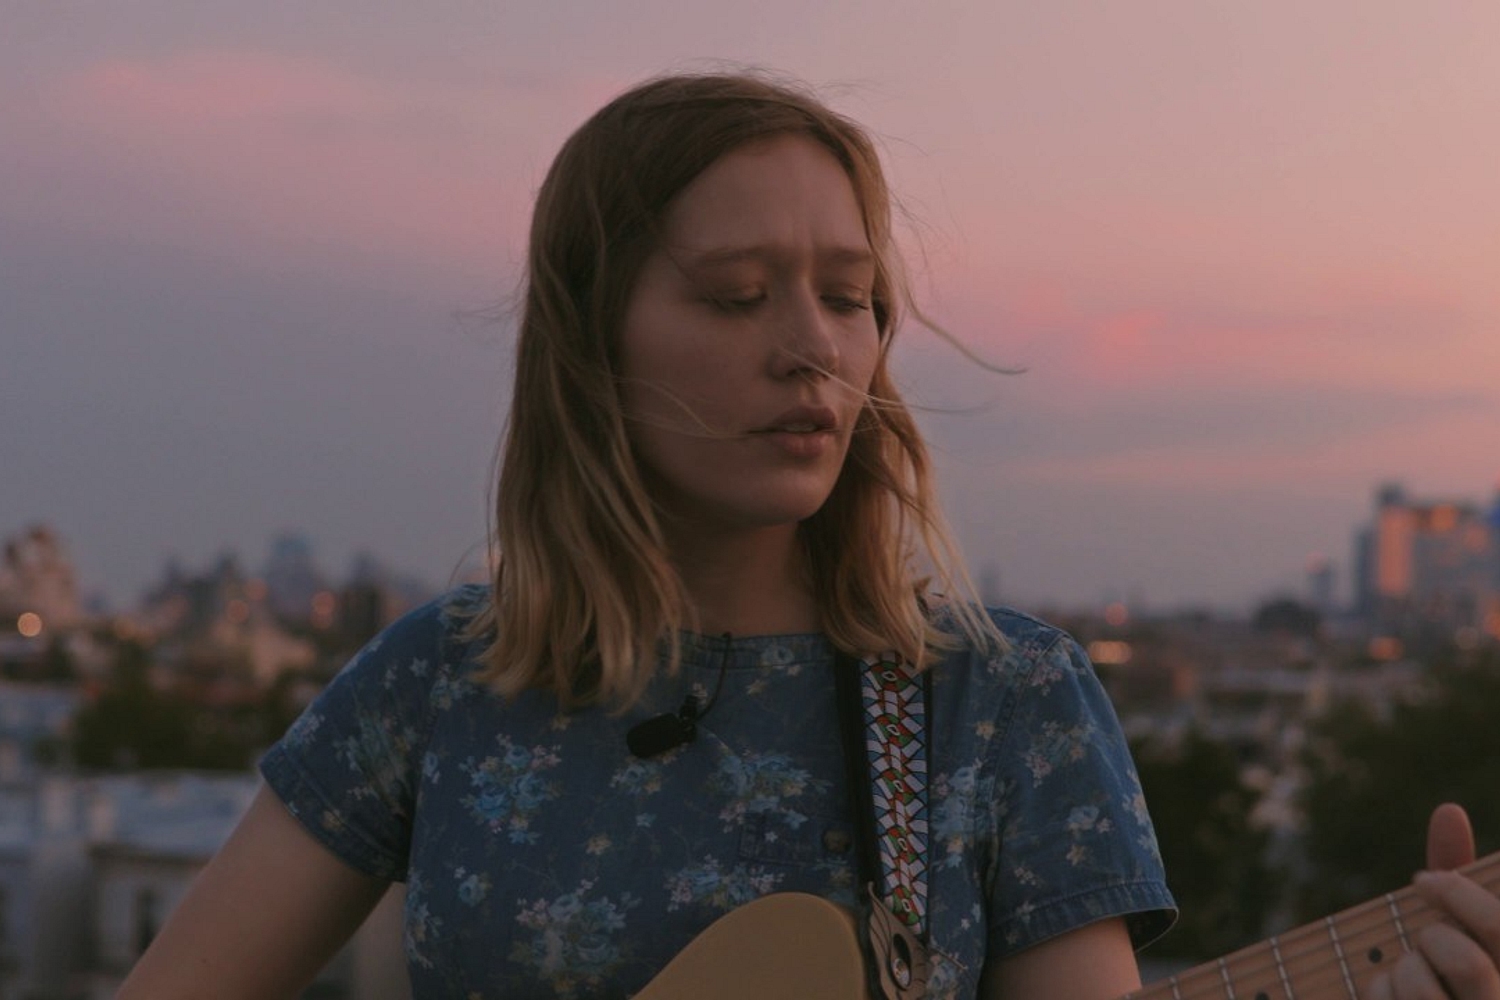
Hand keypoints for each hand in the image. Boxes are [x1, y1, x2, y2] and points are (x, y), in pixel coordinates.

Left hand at [1367, 804, 1499, 998]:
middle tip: (1424, 945)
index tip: (1420, 879)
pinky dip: (1376, 993)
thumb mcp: (1458, 930)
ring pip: (1419, 987)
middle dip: (1431, 940)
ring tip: (1409, 980)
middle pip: (1466, 962)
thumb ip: (1457, 877)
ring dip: (1400, 972)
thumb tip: (1448, 809)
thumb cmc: (1447, 981)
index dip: (1459, 894)